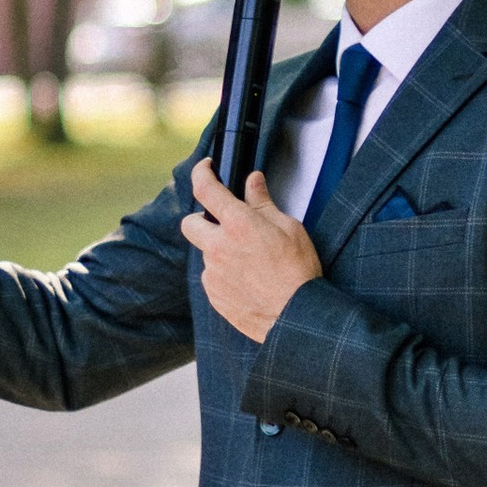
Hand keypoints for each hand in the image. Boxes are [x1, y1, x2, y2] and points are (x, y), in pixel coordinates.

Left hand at [180, 158, 319, 343]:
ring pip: (205, 252)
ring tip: (249, 260)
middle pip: (189, 223)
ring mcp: (213, 273)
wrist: (296, 317)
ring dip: (219, 250)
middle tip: (224, 223)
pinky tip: (248, 280)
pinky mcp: (214, 295)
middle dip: (202, 219)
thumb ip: (263, 203)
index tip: (206, 168)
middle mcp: (218, 247)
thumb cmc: (298, 272)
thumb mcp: (288, 228)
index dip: (201, 172)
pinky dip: (224, 273)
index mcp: (238, 225)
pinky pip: (212, 277)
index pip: (206, 189)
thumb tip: (253, 182)